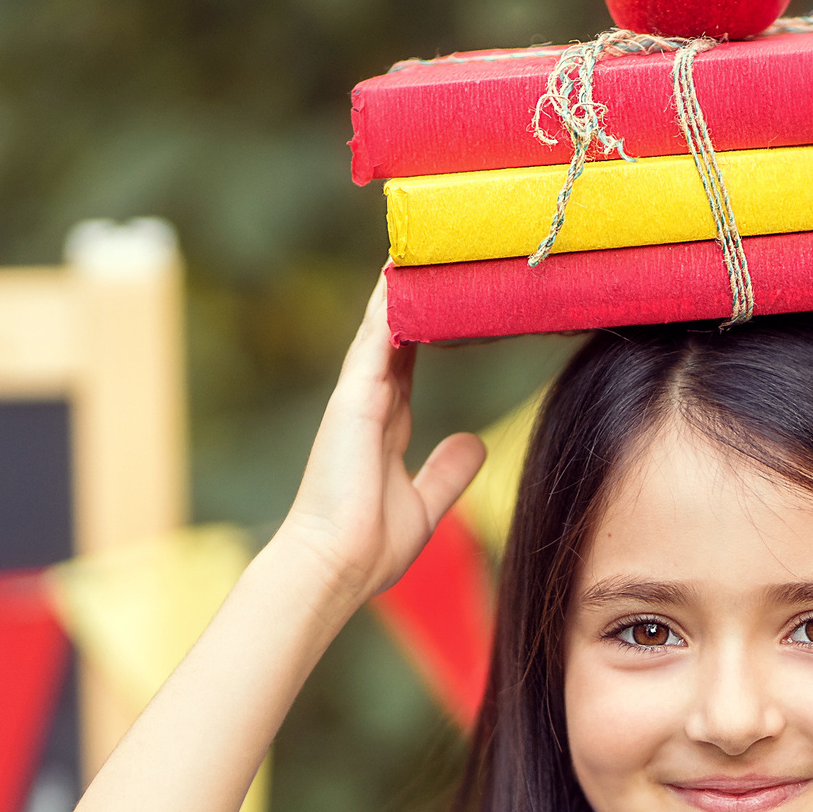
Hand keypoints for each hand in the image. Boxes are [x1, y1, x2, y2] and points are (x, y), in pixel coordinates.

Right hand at [278, 269, 485, 601]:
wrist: (335, 567)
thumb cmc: (370, 545)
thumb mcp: (425, 505)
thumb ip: (448, 472)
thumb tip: (477, 443)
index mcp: (384, 428)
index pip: (408, 366)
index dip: (426, 334)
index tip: (443, 303)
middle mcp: (368, 406)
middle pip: (394, 337)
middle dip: (412, 299)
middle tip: (431, 254)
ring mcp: (357, 399)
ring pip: (381, 330)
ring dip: (397, 290)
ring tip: (416, 244)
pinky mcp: (352, 400)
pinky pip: (371, 343)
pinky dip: (384, 310)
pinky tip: (397, 275)